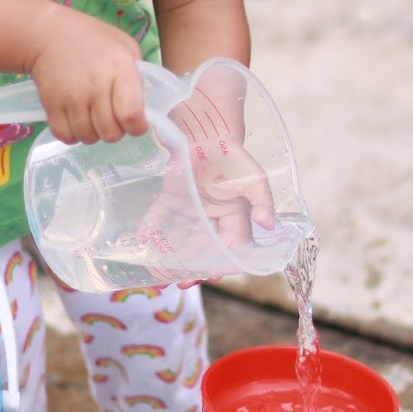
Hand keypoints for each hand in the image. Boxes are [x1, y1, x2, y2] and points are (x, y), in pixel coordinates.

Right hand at [28, 8, 146, 144]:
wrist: (49, 35)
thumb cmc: (94, 40)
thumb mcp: (125, 47)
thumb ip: (138, 75)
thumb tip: (144, 105)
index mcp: (119, 69)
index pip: (131, 115)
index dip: (138, 127)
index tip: (137, 123)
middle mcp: (95, 86)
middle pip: (111, 133)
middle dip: (116, 130)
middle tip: (113, 117)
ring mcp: (71, 98)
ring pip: (89, 138)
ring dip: (94, 133)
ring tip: (94, 117)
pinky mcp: (51, 105)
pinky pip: (66, 136)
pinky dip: (73, 134)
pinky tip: (77, 120)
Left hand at [137, 86, 276, 283]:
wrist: (207, 128)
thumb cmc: (233, 154)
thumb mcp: (254, 178)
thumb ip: (263, 201)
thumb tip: (269, 226)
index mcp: (234, 214)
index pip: (230, 245)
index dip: (222, 263)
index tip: (212, 277)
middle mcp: (211, 216)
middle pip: (202, 247)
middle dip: (193, 267)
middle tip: (182, 283)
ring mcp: (190, 208)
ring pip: (180, 238)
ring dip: (170, 255)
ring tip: (159, 272)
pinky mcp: (171, 197)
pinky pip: (159, 217)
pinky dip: (151, 229)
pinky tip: (143, 241)